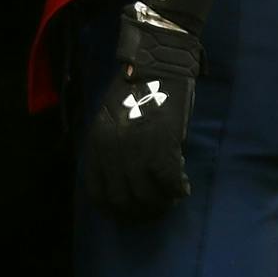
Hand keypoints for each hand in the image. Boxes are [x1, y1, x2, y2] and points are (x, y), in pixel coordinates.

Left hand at [82, 0, 217, 220]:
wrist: (155, 63)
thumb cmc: (135, 89)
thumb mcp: (109, 120)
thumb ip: (110, 147)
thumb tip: (122, 176)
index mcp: (95, 144)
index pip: (96, 193)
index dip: (113, 210)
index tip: (128, 213)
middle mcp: (111, 152)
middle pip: (122, 200)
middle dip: (139, 212)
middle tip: (155, 211)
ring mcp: (135, 150)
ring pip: (146, 197)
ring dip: (160, 205)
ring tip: (170, 200)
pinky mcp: (162, 146)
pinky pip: (169, 183)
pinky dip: (177, 190)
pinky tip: (182, 187)